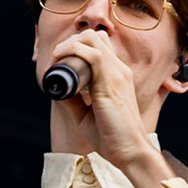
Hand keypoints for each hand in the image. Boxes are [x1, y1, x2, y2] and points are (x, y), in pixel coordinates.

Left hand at [47, 28, 153, 171]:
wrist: (130, 151)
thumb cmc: (111, 137)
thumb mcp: (85, 116)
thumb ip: (73, 101)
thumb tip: (57, 88)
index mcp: (116, 76)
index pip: (99, 46)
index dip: (76, 48)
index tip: (60, 63)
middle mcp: (119, 70)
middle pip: (95, 36)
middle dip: (70, 42)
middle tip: (57, 60)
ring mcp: (117, 74)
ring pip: (92, 39)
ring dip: (69, 45)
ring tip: (57, 60)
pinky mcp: (111, 81)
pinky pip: (92, 54)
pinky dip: (73, 52)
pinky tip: (61, 62)